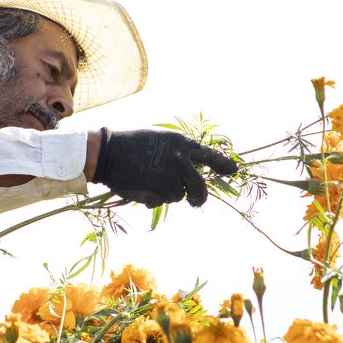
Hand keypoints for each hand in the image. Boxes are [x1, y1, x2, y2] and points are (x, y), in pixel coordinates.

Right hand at [91, 128, 237, 207]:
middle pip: (200, 187)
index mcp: (182, 145)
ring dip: (167, 193)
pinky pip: (160, 202)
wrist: (109, 154)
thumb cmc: (133, 144)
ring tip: (149, 181)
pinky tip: (140, 186)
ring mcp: (170, 179)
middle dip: (200, 197)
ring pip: (178, 196)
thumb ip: (178, 154)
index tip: (234, 171)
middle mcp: (181, 162)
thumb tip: (191, 171)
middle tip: (196, 201)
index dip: (223, 164)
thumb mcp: (161, 140)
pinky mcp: (158, 194)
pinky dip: (152, 198)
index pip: (209, 156)